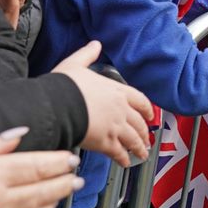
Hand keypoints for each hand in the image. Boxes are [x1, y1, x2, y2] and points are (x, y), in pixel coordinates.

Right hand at [52, 41, 153, 166]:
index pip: (140, 100)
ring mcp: (115, 126)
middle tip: (147, 138)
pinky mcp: (106, 142)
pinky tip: (125, 162)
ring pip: (133, 139)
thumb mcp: (76, 64)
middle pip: (139, 122)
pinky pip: (119, 152)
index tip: (150, 115)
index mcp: (117, 91)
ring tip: (142, 153)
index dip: (147, 109)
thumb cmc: (64, 86)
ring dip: (139, 147)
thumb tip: (95, 44)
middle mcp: (121, 109)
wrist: (57, 105)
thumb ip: (88, 55)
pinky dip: (124, 158)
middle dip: (144, 132)